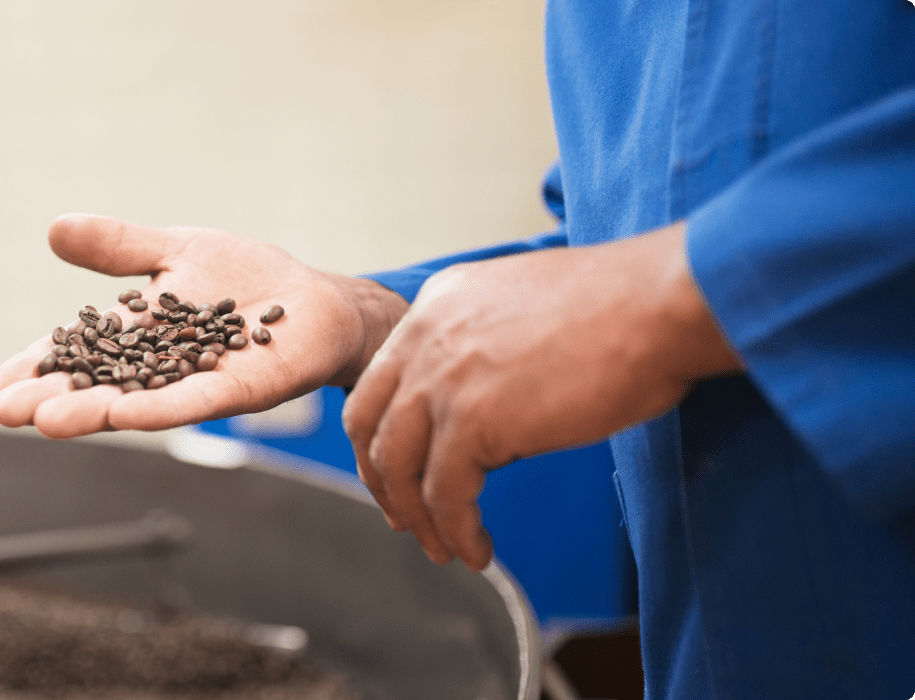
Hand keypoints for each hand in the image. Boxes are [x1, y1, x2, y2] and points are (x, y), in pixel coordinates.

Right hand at [0, 214, 408, 437]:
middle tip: (5, 412)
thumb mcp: (174, 249)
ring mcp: (195, 382)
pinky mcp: (238, 390)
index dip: (37, 369)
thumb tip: (54, 227)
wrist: (316, 300)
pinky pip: (194, 403)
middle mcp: (158, 365)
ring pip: (136, 400)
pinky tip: (125, 417)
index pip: (76, 352)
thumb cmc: (246, 277)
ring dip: (93, 412)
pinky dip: (159, 409)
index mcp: (136, 333)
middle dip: (52, 397)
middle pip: (96, 385)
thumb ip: (118, 246)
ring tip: (49, 421)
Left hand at [341, 223, 741, 569]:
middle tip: (404, 517)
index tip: (401, 472)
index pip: (383, 378)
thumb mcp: (525, 309)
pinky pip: (444, 495)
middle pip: (369, 422)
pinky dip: (457, 531)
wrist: (661, 304)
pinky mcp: (472, 420)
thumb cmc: (624, 308)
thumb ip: (488, 349)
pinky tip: (478, 551)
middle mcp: (426, 335)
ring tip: (445, 548)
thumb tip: (489, 414)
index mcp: (438, 303)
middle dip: (382, 479)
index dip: (384, 433)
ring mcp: (443, 376)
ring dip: (418, 517)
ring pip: (399, 466)